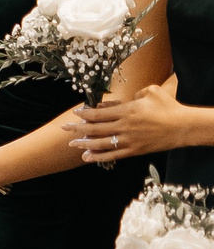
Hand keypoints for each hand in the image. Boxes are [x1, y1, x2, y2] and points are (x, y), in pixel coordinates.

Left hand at [66, 87, 196, 162]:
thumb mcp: (151, 91)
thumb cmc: (168, 107)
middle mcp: (125, 126)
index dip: (85, 113)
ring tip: (71, 143)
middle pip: (95, 128)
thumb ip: (134, 93)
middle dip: (77, 128)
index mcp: (127, 111)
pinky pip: (113, 155)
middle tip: (64, 128)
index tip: (76, 112)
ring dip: (84, 143)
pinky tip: (87, 157)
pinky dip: (98, 157)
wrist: (184, 127)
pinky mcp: (134, 151)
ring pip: (100, 143)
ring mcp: (129, 140)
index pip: (100, 113)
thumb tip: (120, 99)